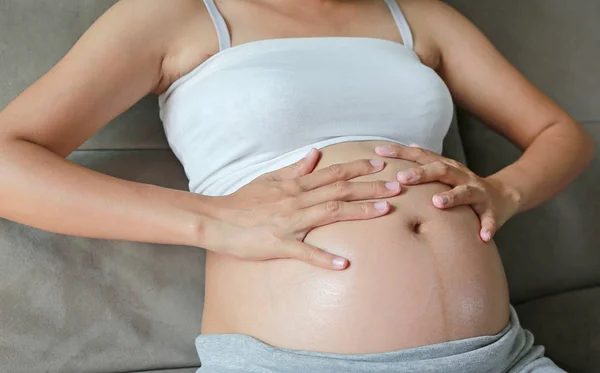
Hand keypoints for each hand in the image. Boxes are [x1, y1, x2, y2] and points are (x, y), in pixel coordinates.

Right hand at [205, 148, 401, 269]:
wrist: (216, 220)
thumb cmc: (242, 201)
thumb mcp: (268, 179)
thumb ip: (294, 168)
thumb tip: (315, 154)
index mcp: (295, 185)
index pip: (333, 173)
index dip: (359, 168)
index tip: (382, 165)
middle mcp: (297, 200)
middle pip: (339, 191)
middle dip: (370, 187)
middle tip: (398, 186)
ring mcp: (289, 222)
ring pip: (330, 213)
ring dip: (359, 211)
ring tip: (385, 211)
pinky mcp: (279, 244)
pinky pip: (305, 251)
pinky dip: (325, 258)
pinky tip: (344, 264)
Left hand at [375, 143, 519, 241]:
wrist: (503, 195)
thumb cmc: (464, 185)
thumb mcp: (445, 173)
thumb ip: (426, 162)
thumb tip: (407, 146)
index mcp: (446, 167)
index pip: (421, 156)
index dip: (400, 152)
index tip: (379, 151)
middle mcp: (461, 176)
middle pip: (441, 170)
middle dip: (422, 173)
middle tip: (402, 178)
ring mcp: (477, 192)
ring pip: (465, 192)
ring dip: (451, 197)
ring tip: (438, 203)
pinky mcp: (491, 211)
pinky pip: (489, 219)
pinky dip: (486, 227)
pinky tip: (482, 236)